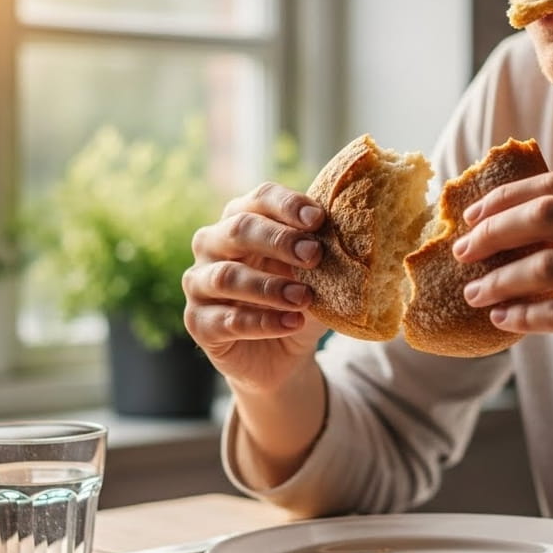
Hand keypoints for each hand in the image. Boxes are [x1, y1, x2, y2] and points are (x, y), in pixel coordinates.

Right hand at [183, 182, 329, 394]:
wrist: (281, 353)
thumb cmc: (298, 300)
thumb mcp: (316, 275)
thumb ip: (323, 254)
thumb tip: (354, 236)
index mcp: (242, 219)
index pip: (260, 199)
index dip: (288, 205)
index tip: (318, 219)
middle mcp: (213, 244)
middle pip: (239, 229)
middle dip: (279, 240)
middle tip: (314, 255)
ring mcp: (199, 282)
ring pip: (227, 276)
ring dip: (270, 287)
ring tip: (305, 298)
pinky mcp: (198, 322)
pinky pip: (226, 320)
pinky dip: (262, 322)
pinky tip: (292, 323)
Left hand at [452, 170, 552, 418]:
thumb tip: (514, 221)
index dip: (507, 197)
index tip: (471, 215)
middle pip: (547, 214)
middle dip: (493, 232)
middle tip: (461, 251)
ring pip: (547, 265)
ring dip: (500, 279)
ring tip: (474, 293)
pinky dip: (524, 315)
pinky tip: (503, 319)